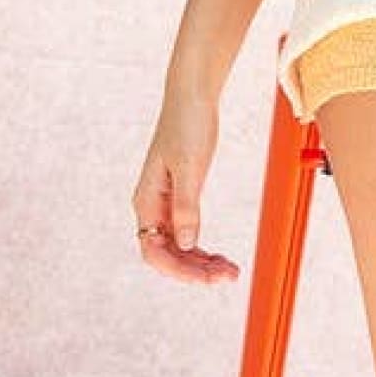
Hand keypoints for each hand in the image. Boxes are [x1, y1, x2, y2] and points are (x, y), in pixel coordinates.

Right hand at [132, 87, 241, 283]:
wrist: (192, 97)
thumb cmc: (188, 125)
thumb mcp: (190, 166)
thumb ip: (186, 206)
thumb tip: (185, 243)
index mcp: (146, 201)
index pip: (154, 251)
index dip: (178, 270)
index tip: (207, 279)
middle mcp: (151, 207)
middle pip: (168, 254)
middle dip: (195, 270)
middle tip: (228, 276)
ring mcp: (165, 204)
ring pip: (178, 247)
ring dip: (201, 262)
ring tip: (229, 270)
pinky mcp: (179, 197)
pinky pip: (186, 233)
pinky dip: (202, 248)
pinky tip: (219, 256)